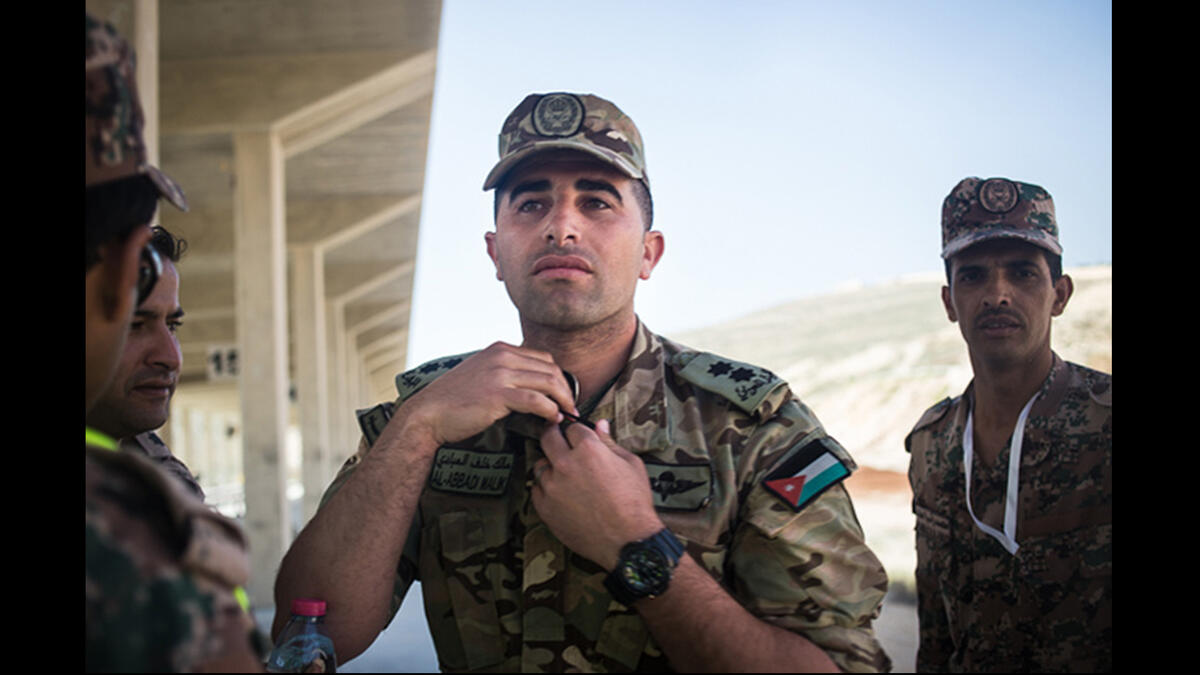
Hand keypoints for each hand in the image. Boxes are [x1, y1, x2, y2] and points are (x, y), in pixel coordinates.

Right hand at [383, 342, 577, 448]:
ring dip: (563, 400)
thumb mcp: (481, 374)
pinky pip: (536, 400)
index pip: (543, 357)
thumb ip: (504, 372)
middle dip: (566, 389)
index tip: (565, 393)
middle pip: (550, 368)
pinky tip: (553, 419)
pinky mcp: (498, 395)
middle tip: (572, 406)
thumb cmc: (455, 399)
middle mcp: (502, 356)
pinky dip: (550, 410)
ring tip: (567, 415)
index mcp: (500, 349)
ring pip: (548, 382)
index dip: (559, 376)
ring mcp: (500, 374)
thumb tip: (530, 383)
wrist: (429, 413)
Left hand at [531, 419, 663, 569]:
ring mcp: (553, 486)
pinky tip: (559, 492)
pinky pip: (536, 490)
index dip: (577, 430)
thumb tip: (601, 426)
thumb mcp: (631, 465)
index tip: (578, 435)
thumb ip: (611, 442)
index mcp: (588, 450)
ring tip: (563, 473)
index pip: (573, 427)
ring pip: (540, 465)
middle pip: (548, 437)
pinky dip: (545, 488)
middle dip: (554, 434)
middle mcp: (566, 465)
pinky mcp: (545, 507)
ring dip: (550, 465)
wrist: (627, 541)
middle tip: (558, 438)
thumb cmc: (633, 504)